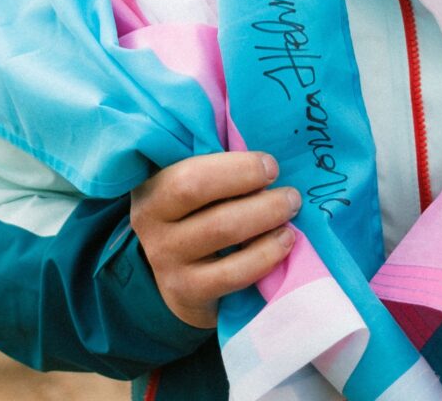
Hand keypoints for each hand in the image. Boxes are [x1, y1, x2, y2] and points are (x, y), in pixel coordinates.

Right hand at [131, 152, 300, 327]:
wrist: (183, 275)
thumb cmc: (200, 212)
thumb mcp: (197, 183)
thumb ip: (218, 165)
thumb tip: (264, 150)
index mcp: (153, 188)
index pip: (190, 175)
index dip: (237, 168)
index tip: (271, 166)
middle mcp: (150, 224)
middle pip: (204, 198)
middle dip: (255, 189)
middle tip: (291, 192)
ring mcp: (165, 262)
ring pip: (221, 231)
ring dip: (266, 216)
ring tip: (291, 209)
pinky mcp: (186, 293)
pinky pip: (232, 274)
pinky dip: (265, 255)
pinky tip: (285, 241)